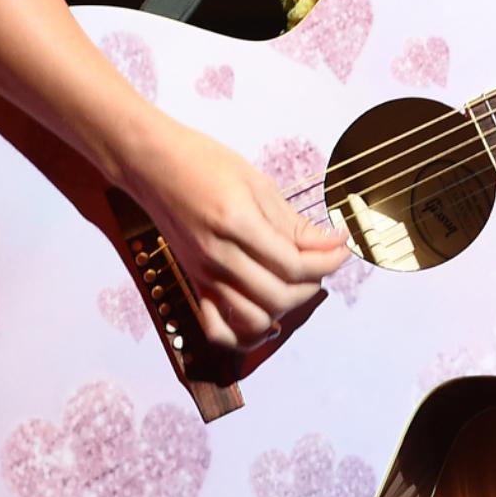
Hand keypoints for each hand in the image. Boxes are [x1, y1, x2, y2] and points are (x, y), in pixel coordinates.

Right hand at [118, 118, 350, 352]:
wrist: (151, 164)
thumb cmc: (202, 162)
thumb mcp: (256, 182)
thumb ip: (292, 223)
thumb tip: (331, 243)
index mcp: (237, 224)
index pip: (294, 263)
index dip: (329, 260)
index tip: (343, 246)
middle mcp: (218, 257)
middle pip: (280, 295)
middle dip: (314, 283)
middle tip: (325, 261)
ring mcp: (203, 275)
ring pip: (255, 318)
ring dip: (286, 307)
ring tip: (298, 282)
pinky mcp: (194, 283)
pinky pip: (218, 329)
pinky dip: (245, 334)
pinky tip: (266, 316)